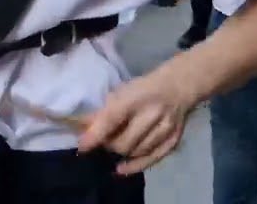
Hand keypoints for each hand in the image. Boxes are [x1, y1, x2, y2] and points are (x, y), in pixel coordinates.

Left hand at [78, 71, 193, 174]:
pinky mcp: (174, 141)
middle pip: (124, 143)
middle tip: (102, 142)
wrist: (176, 88)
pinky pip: (153, 159)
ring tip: (114, 147)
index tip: (82, 146)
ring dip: (121, 153)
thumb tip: (80, 126)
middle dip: (108, 145)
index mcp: (133, 99)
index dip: (95, 135)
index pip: (110, 120)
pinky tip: (121, 169)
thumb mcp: (119, 93)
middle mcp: (151, 115)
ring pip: (137, 152)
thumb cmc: (141, 89)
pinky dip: (135, 166)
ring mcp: (165, 130)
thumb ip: (102, 111)